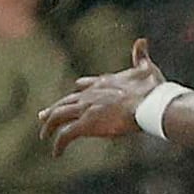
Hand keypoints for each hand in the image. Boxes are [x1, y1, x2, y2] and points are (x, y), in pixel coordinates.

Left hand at [39, 36, 164, 152]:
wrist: (148, 104)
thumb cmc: (150, 89)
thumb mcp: (146, 68)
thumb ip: (141, 55)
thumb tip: (142, 40)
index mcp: (103, 82)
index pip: (84, 85)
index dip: (79, 89)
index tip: (74, 91)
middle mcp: (90, 94)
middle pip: (66, 101)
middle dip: (54, 109)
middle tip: (43, 115)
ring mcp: (86, 109)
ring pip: (58, 116)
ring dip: (49, 126)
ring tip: (44, 135)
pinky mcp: (86, 124)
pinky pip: (66, 135)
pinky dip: (59, 144)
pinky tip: (56, 153)